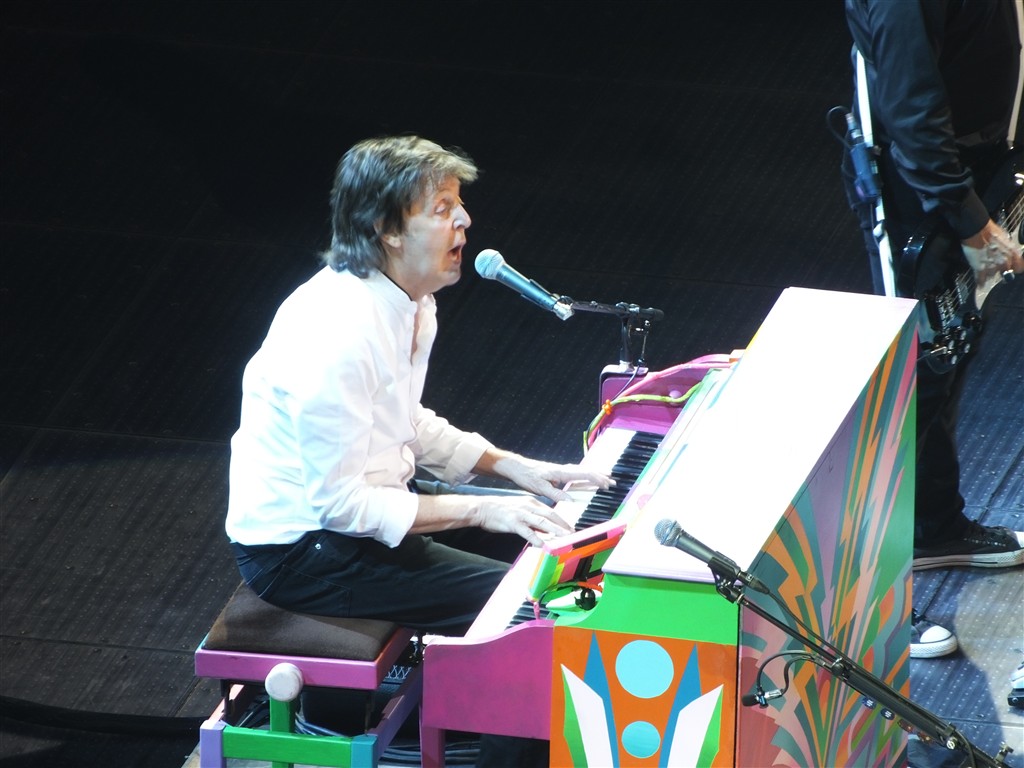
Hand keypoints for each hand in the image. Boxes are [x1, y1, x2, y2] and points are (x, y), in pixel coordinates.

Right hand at [473, 495, 572, 546]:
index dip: (561, 519)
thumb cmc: (499, 509)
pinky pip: (527, 531)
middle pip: (550, 515)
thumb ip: (531, 515)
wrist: (482, 508)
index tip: (569, 527)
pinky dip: (536, 538)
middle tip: (572, 532)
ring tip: (564, 537)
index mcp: (530, 502)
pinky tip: (542, 545)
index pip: (550, 510)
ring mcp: (521, 514)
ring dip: (555, 530)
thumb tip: (543, 527)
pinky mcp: (513, 523)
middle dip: (563, 524)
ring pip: (542, 522)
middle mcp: (528, 506)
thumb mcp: (519, 508)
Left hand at [490, 455, 613, 503]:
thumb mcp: (540, 487)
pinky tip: (586, 477)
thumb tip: (571, 500)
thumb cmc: (526, 476)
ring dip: (594, 474)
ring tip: (605, 477)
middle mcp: (562, 469)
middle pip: (586, 471)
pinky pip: (575, 472)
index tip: (607, 483)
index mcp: (560, 472)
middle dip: (600, 476)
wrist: (516, 466)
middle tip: (613, 482)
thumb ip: (555, 494)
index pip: (583, 474)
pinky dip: (584, 474)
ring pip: (581, 471)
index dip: (596, 479)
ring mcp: (560, 470)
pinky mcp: (556, 472)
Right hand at [962, 220, 1021, 306]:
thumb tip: (1009, 254)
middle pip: (1006, 274)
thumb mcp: (1006, 239)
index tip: (1014, 270)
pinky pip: (980, 280)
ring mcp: (992, 266)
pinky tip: (980, 286)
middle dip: (1003, 273)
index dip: (1016, 269)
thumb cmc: (991, 231)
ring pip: (992, 276)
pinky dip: (980, 283)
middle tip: (1000, 273)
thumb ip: (1009, 250)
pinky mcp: (979, 269)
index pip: (1020, 268)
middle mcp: (1004, 262)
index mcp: (1013, 253)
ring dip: (990, 275)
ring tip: (987, 273)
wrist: (977, 229)